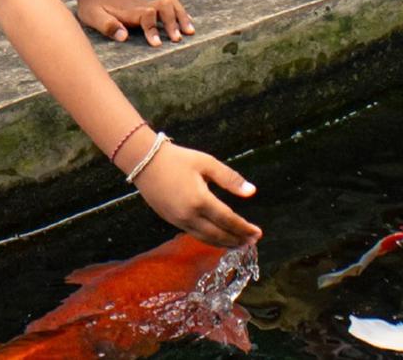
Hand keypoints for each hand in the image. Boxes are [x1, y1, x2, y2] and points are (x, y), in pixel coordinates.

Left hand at [77, 0, 194, 46]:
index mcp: (129, 11)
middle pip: (165, 6)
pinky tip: (188, 25)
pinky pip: (171, 6)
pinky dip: (181, 14)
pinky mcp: (151, 7)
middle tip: (178, 40)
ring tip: (190, 32)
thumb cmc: (93, 6)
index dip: (153, 29)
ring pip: (171, 4)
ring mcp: (148, 5)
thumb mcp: (92, 16)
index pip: (147, 16)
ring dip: (182, 17)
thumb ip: (107, 26)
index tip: (157, 44)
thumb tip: (123, 37)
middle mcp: (142, 6)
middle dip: (173, 22)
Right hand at [133, 141, 262, 246]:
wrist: (144, 161)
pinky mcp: (171, 221)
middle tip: (252, 242)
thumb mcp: (207, 163)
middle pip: (218, 234)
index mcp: (200, 200)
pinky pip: (195, 234)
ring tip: (239, 244)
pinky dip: (210, 239)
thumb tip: (251, 192)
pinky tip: (218, 238)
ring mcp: (178, 220)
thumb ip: (230, 178)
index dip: (244, 228)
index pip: (228, 220)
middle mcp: (189, 215)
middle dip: (237, 239)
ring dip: (224, 243)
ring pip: (206, 238)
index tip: (258, 233)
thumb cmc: (178, 159)